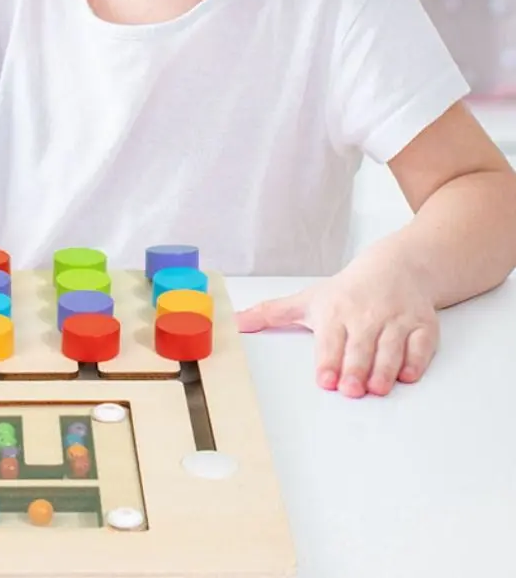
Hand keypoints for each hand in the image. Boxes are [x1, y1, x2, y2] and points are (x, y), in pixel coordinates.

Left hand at [234, 250, 439, 397]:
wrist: (395, 267)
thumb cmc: (347, 290)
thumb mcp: (307, 300)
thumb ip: (271, 314)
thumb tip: (234, 322)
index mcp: (335, 310)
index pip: (331, 339)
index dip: (329, 360)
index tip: (326, 380)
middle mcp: (366, 314)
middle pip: (361, 345)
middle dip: (356, 368)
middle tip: (351, 391)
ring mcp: (396, 320)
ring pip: (391, 347)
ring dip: (384, 369)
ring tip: (376, 389)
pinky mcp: (422, 325)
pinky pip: (421, 345)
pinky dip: (416, 360)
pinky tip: (407, 375)